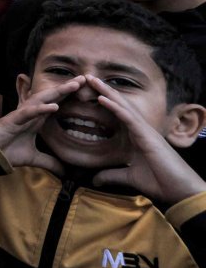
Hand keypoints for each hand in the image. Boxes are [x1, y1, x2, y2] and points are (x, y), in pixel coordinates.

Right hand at [0, 79, 80, 173]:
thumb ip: (49, 162)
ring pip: (41, 99)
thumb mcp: (34, 158)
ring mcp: (22, 115)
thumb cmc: (8, 152)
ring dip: (57, 92)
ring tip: (73, 86)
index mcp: (37, 120)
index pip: (55, 104)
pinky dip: (41, 108)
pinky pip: (29, 112)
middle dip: (66, 88)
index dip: (68, 96)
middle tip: (83, 79)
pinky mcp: (13, 120)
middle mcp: (31, 113)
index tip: (84, 89)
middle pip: (51, 97)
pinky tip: (54, 106)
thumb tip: (64, 172)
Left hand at [90, 77, 205, 206]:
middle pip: (120, 105)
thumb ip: (112, 175)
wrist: (180, 191)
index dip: (105, 101)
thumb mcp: (129, 178)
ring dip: (106, 92)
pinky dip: (114, 107)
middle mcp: (141, 130)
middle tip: (87, 76)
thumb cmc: (160, 183)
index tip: (89, 91)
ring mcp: (145, 131)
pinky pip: (128, 118)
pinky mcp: (147, 136)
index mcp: (136, 137)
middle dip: (104, 90)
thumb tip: (95, 179)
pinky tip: (101, 98)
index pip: (118, 114)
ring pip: (123, 106)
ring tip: (91, 79)